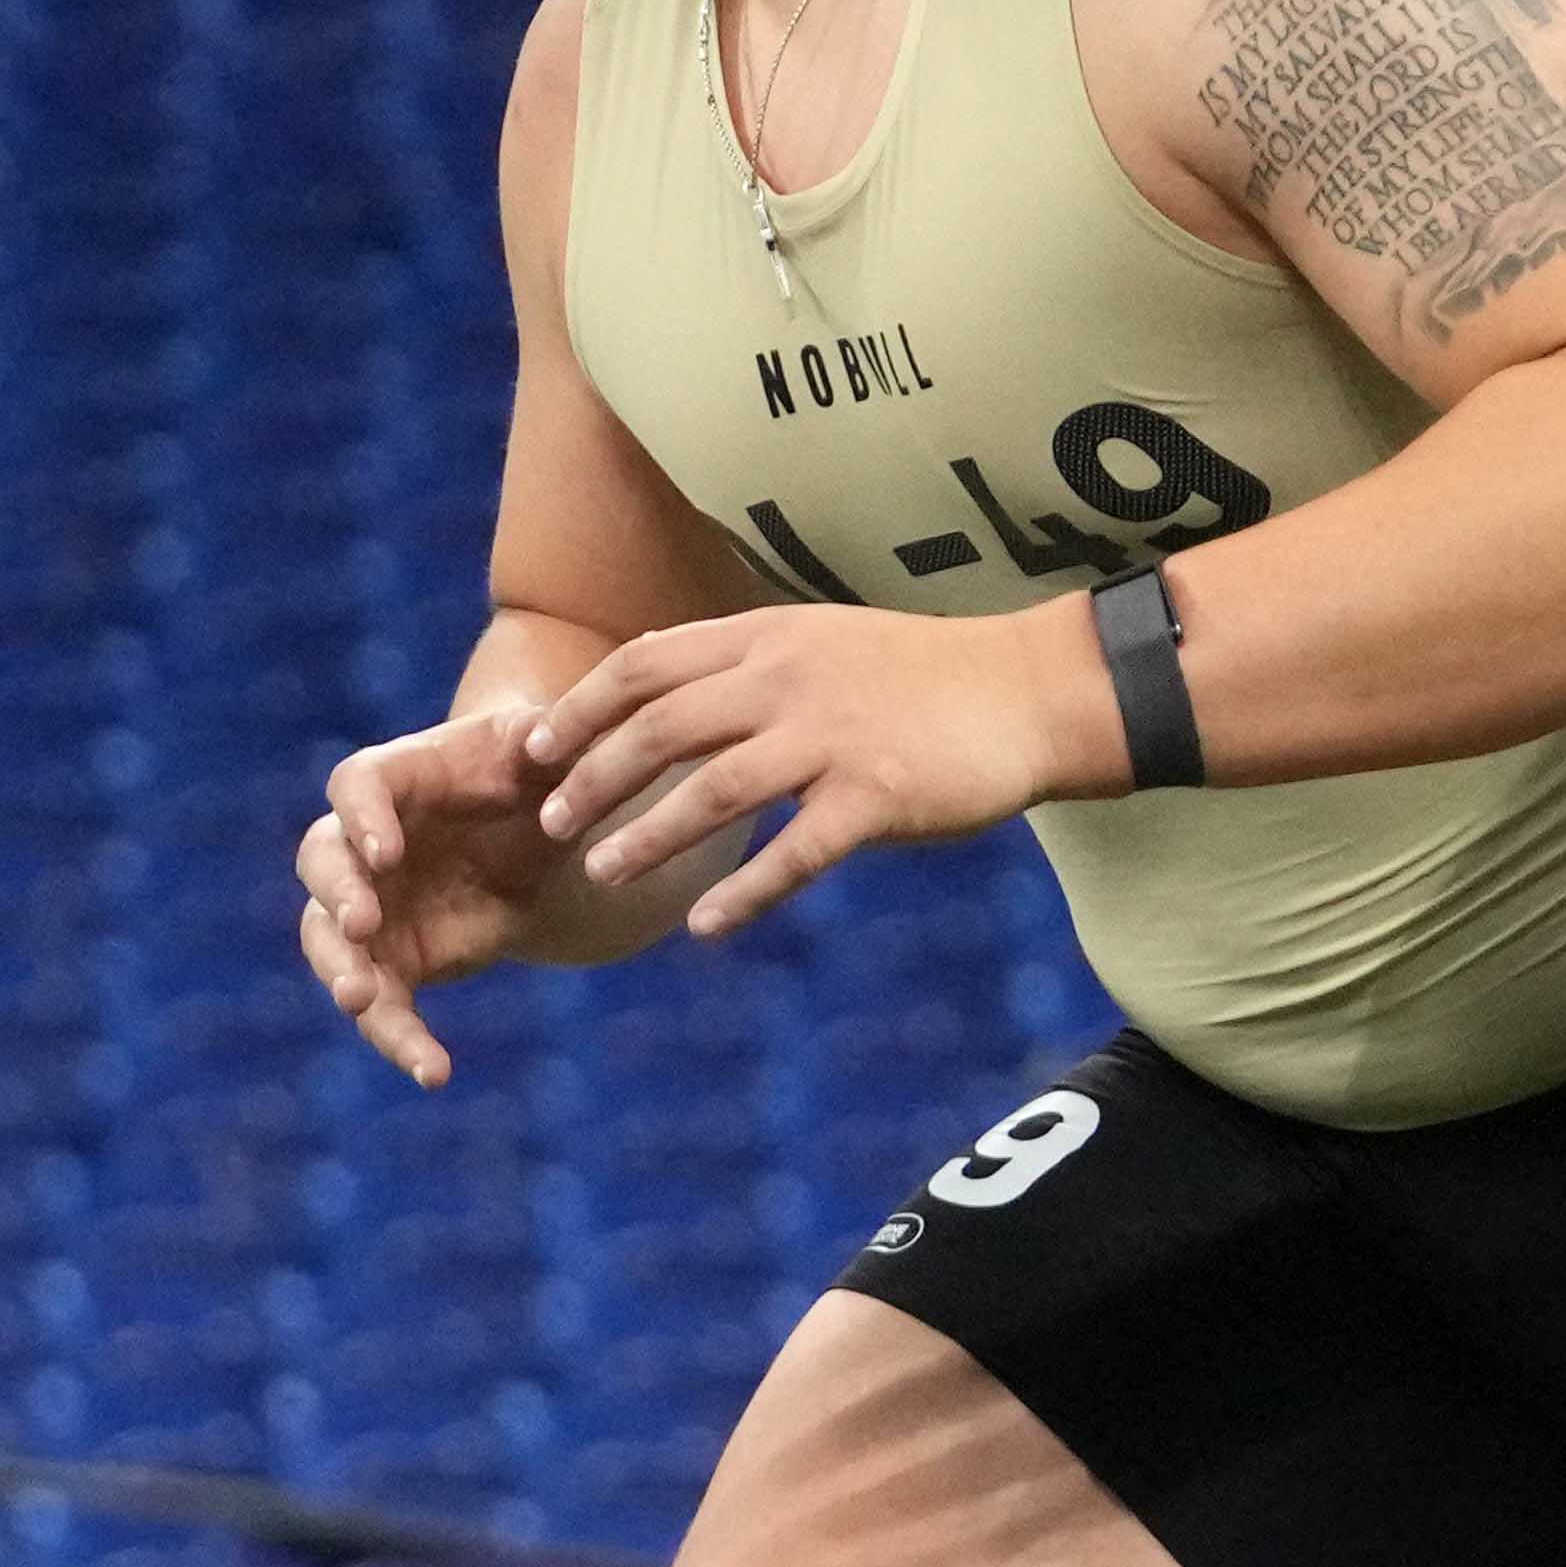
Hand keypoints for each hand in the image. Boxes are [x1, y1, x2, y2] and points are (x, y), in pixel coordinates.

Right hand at [298, 706, 579, 1090]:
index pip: (355, 788)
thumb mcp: (542, 747)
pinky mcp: (392, 963)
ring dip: (340, 972)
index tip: (383, 852)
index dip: (361, 818)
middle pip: (322, 863)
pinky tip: (434, 1073)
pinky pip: (382, 1007)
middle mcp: (362, 844)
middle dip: (337, 894)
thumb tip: (551, 741)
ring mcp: (369, 907)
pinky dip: (400, 1041)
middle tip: (361, 923)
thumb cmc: (527, 767)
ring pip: (329, 942)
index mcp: (392, 778)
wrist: (527, 824)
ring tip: (361, 1003)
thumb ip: (544, 738)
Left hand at [524, 605, 1095, 938]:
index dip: (580, 707)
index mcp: (769, 639)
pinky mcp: (877, 796)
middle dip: (592, 777)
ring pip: (712, 791)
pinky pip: (795, 855)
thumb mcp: (824, 643)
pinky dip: (744, 893)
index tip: (535, 749)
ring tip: (601, 876)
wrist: (1031, 691)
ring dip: (646, 837)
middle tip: (551, 823)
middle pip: (660, 728)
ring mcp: (832, 738)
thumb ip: (751, 667)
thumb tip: (668, 699)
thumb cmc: (925, 677)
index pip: (645, 664)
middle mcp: (789, 680)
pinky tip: (707, 927)